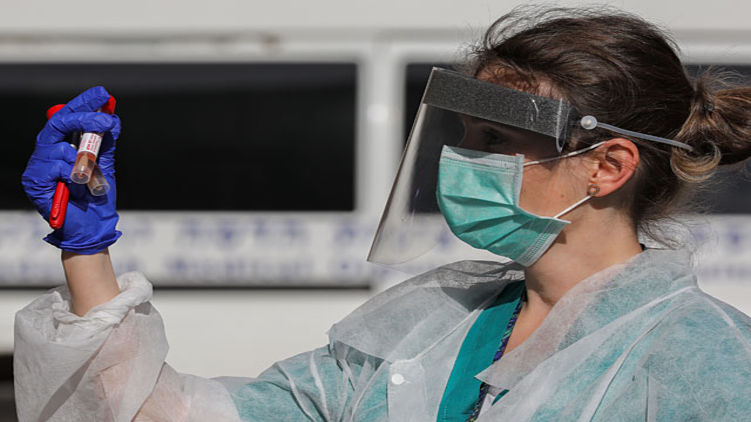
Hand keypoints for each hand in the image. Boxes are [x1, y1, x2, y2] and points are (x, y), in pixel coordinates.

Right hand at [21, 86, 121, 253]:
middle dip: (84, 118)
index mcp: (63, 146)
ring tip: (95, 177)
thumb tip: (113, 117)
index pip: (68, 117)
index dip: (83, 103)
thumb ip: (107, 143)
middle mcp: (48, 152)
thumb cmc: (97, 197)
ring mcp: (38, 167)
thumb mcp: (106, 165)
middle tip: (105, 120)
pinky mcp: (34, 182)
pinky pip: (54, 168)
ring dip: (83, 160)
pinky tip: (79, 186)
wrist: (92, 227)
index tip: (103, 94)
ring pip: (59, 148)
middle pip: (58, 123)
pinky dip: (72, 175)